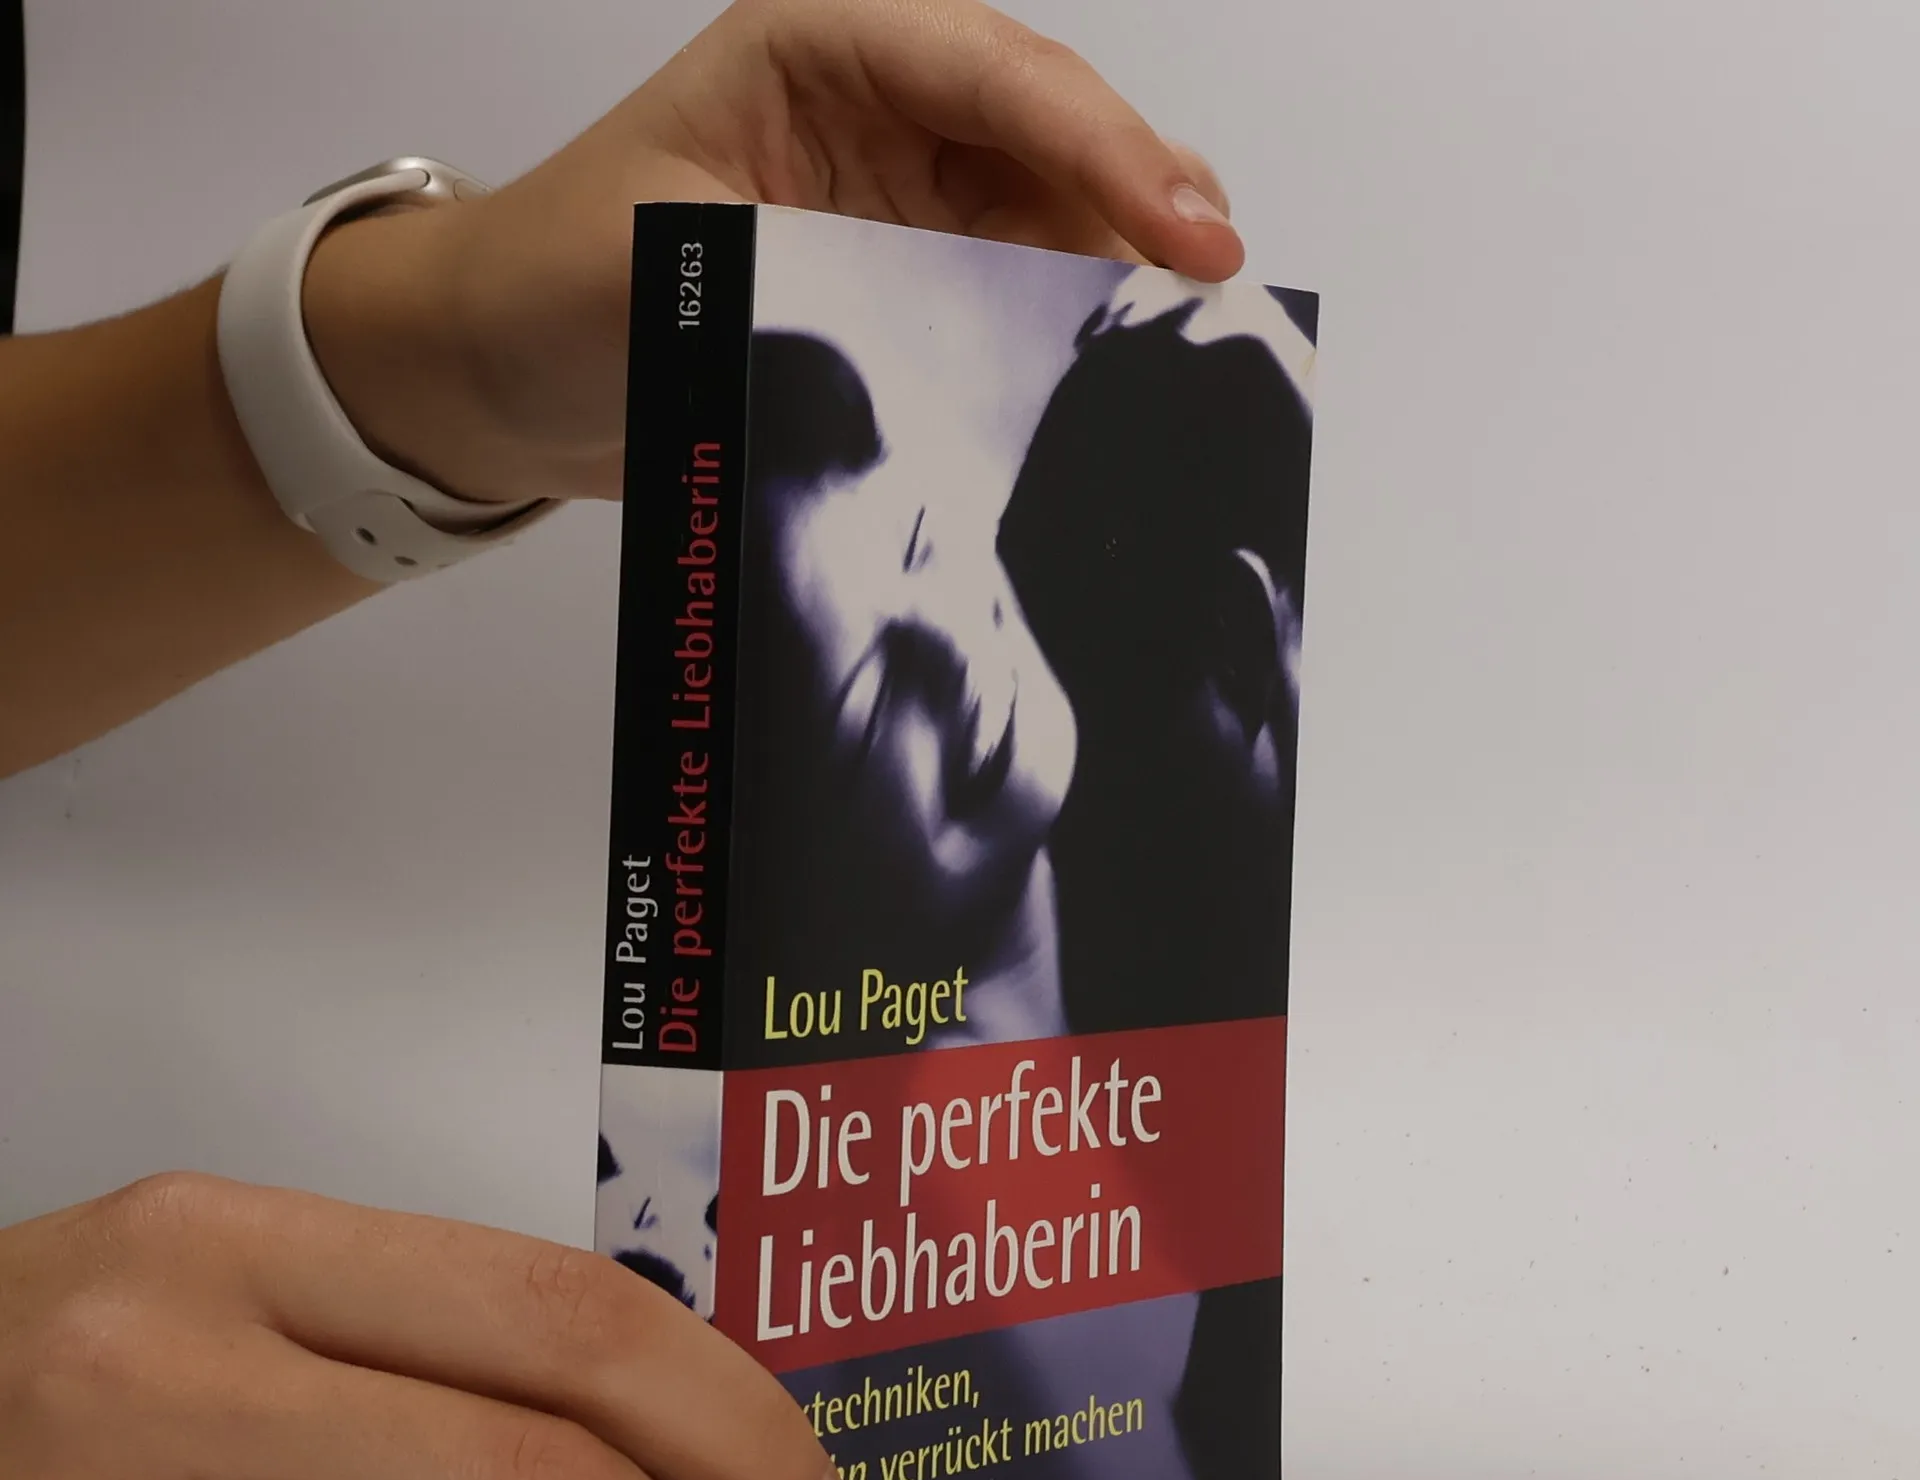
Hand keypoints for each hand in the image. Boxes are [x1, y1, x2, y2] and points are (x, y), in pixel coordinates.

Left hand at [301, 0, 1244, 505]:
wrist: (502, 374)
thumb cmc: (550, 291)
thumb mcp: (664, 272)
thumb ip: (804, 290)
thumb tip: (939, 355)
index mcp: (815, 53)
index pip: (989, 75)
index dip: (1098, 146)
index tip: (1178, 228)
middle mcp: (873, 110)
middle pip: (1047, 126)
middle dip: (1140, 189)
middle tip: (1217, 274)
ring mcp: (897, 196)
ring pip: (1051, 201)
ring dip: (1127, 252)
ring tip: (1202, 313)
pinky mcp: (904, 279)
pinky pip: (1019, 281)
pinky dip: (1081, 314)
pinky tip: (1127, 348)